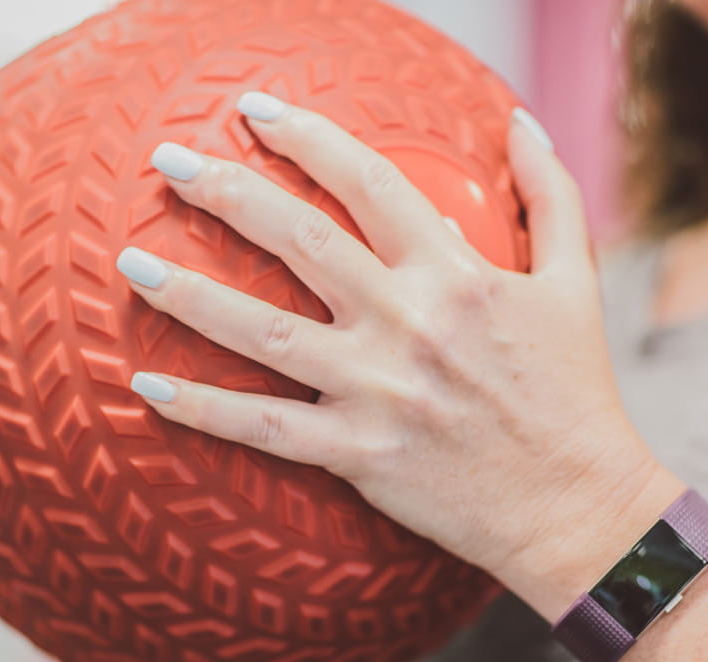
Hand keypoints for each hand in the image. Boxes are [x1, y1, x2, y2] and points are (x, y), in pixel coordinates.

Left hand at [117, 91, 660, 609]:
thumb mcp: (576, 285)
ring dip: (191, 293)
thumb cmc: (576, 395)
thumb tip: (521, 122)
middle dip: (227, 191)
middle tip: (166, 163)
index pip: (368, 182)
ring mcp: (377, 391)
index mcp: (455, 274)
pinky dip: (204, 409)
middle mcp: (407, 323)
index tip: (254, 111)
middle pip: (299, 240)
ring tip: (131, 263)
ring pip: (264, 332)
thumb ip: (549, 197)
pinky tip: (148, 386)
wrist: (576, 504)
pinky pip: (265, 430)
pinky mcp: (359, 454)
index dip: (306, 136)